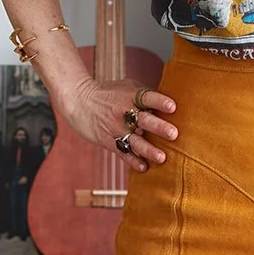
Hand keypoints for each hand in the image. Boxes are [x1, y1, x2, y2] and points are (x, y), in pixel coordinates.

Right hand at [57, 76, 177, 173]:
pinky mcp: (108, 140)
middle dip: (159, 127)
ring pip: (135, 140)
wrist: (80, 100)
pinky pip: (122, 152)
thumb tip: (172, 105)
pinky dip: (133, 160)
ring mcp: (116, 128)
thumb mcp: (127, 87)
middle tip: (173, 134)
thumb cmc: (109, 93)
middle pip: (144, 120)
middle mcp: (124, 111)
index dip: (160, 102)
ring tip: (162, 158)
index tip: (173, 107)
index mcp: (130, 95)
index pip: (147, 97)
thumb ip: (146, 95)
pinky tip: (144, 167)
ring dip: (149, 149)